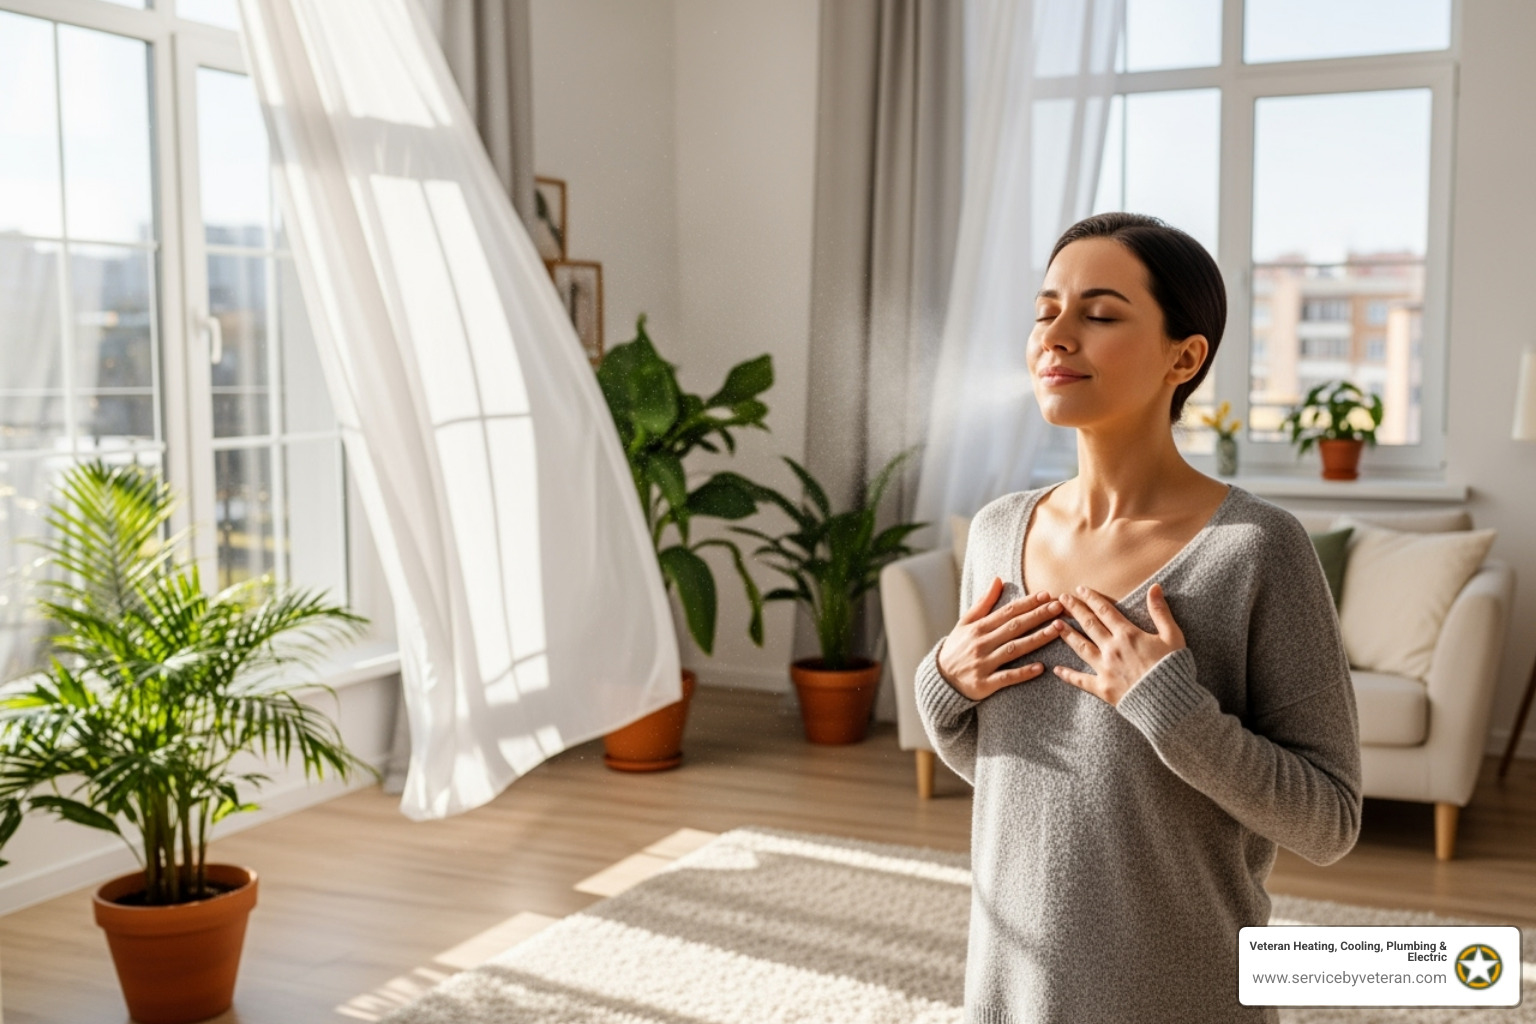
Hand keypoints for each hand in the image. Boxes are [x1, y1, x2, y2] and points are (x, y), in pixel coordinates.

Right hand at [936, 576, 1065, 700]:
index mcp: (978, 628)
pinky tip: (1040, 667)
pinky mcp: (984, 684)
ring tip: (1057, 630)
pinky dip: (1023, 672)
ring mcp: (983, 664)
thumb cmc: (956, 648)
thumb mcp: (965, 623)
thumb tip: (998, 579)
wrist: (940, 679)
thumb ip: (983, 603)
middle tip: (1059, 607)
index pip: (1007, 612)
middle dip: (1038, 615)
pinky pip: (1007, 677)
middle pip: (1014, 627)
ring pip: (1014, 649)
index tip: (1046, 595)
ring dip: (1037, 639)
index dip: (1027, 603)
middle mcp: (981, 643)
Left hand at [1053, 583, 1184, 705]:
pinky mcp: (1102, 688)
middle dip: (1074, 610)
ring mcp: (1105, 668)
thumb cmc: (1173, 668)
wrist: (1169, 702)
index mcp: (1128, 634)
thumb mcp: (1173, 636)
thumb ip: (1160, 611)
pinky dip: (1068, 675)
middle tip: (1061, 599)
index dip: (1091, 598)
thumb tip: (1155, 587)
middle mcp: (1112, 648)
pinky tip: (1056, 670)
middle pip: (1089, 624)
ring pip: (1081, 647)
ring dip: (1067, 635)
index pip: (1105, 611)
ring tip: (1054, 624)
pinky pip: (1081, 680)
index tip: (1080, 589)